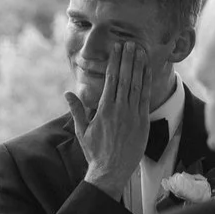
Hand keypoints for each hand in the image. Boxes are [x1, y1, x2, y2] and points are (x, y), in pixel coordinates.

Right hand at [67, 41, 160, 192]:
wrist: (111, 171)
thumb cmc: (95, 152)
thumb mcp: (82, 131)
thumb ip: (77, 110)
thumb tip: (67, 93)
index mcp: (103, 109)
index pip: (111, 79)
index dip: (115, 62)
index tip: (117, 48)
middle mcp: (119, 109)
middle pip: (125, 77)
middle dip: (127, 59)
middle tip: (129, 42)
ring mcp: (132, 115)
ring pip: (136, 84)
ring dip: (138, 65)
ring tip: (139, 50)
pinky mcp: (143, 121)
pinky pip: (145, 97)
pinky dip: (146, 81)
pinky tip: (147, 70)